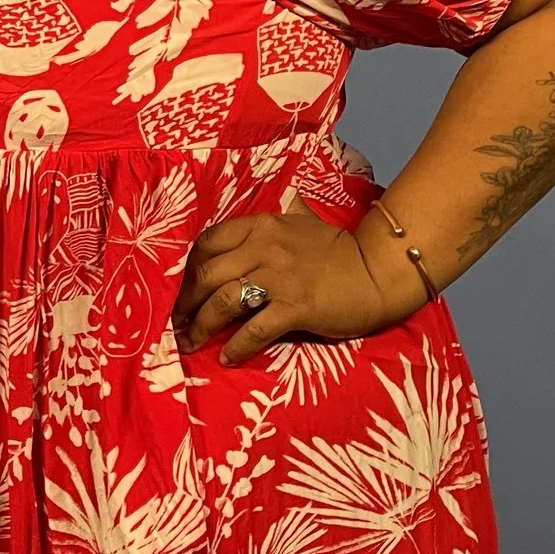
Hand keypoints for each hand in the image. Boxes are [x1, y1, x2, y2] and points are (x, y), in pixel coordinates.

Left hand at [172, 201, 406, 363]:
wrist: (377, 272)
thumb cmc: (340, 250)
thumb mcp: (308, 222)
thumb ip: (290, 211)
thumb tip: (289, 197)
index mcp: (262, 226)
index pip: (208, 241)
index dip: (189, 267)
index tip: (184, 287)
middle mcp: (265, 248)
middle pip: (208, 274)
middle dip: (186, 301)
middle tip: (177, 320)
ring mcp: (279, 278)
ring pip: (224, 301)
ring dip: (201, 325)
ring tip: (190, 342)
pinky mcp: (296, 307)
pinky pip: (255, 329)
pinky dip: (236, 346)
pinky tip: (226, 356)